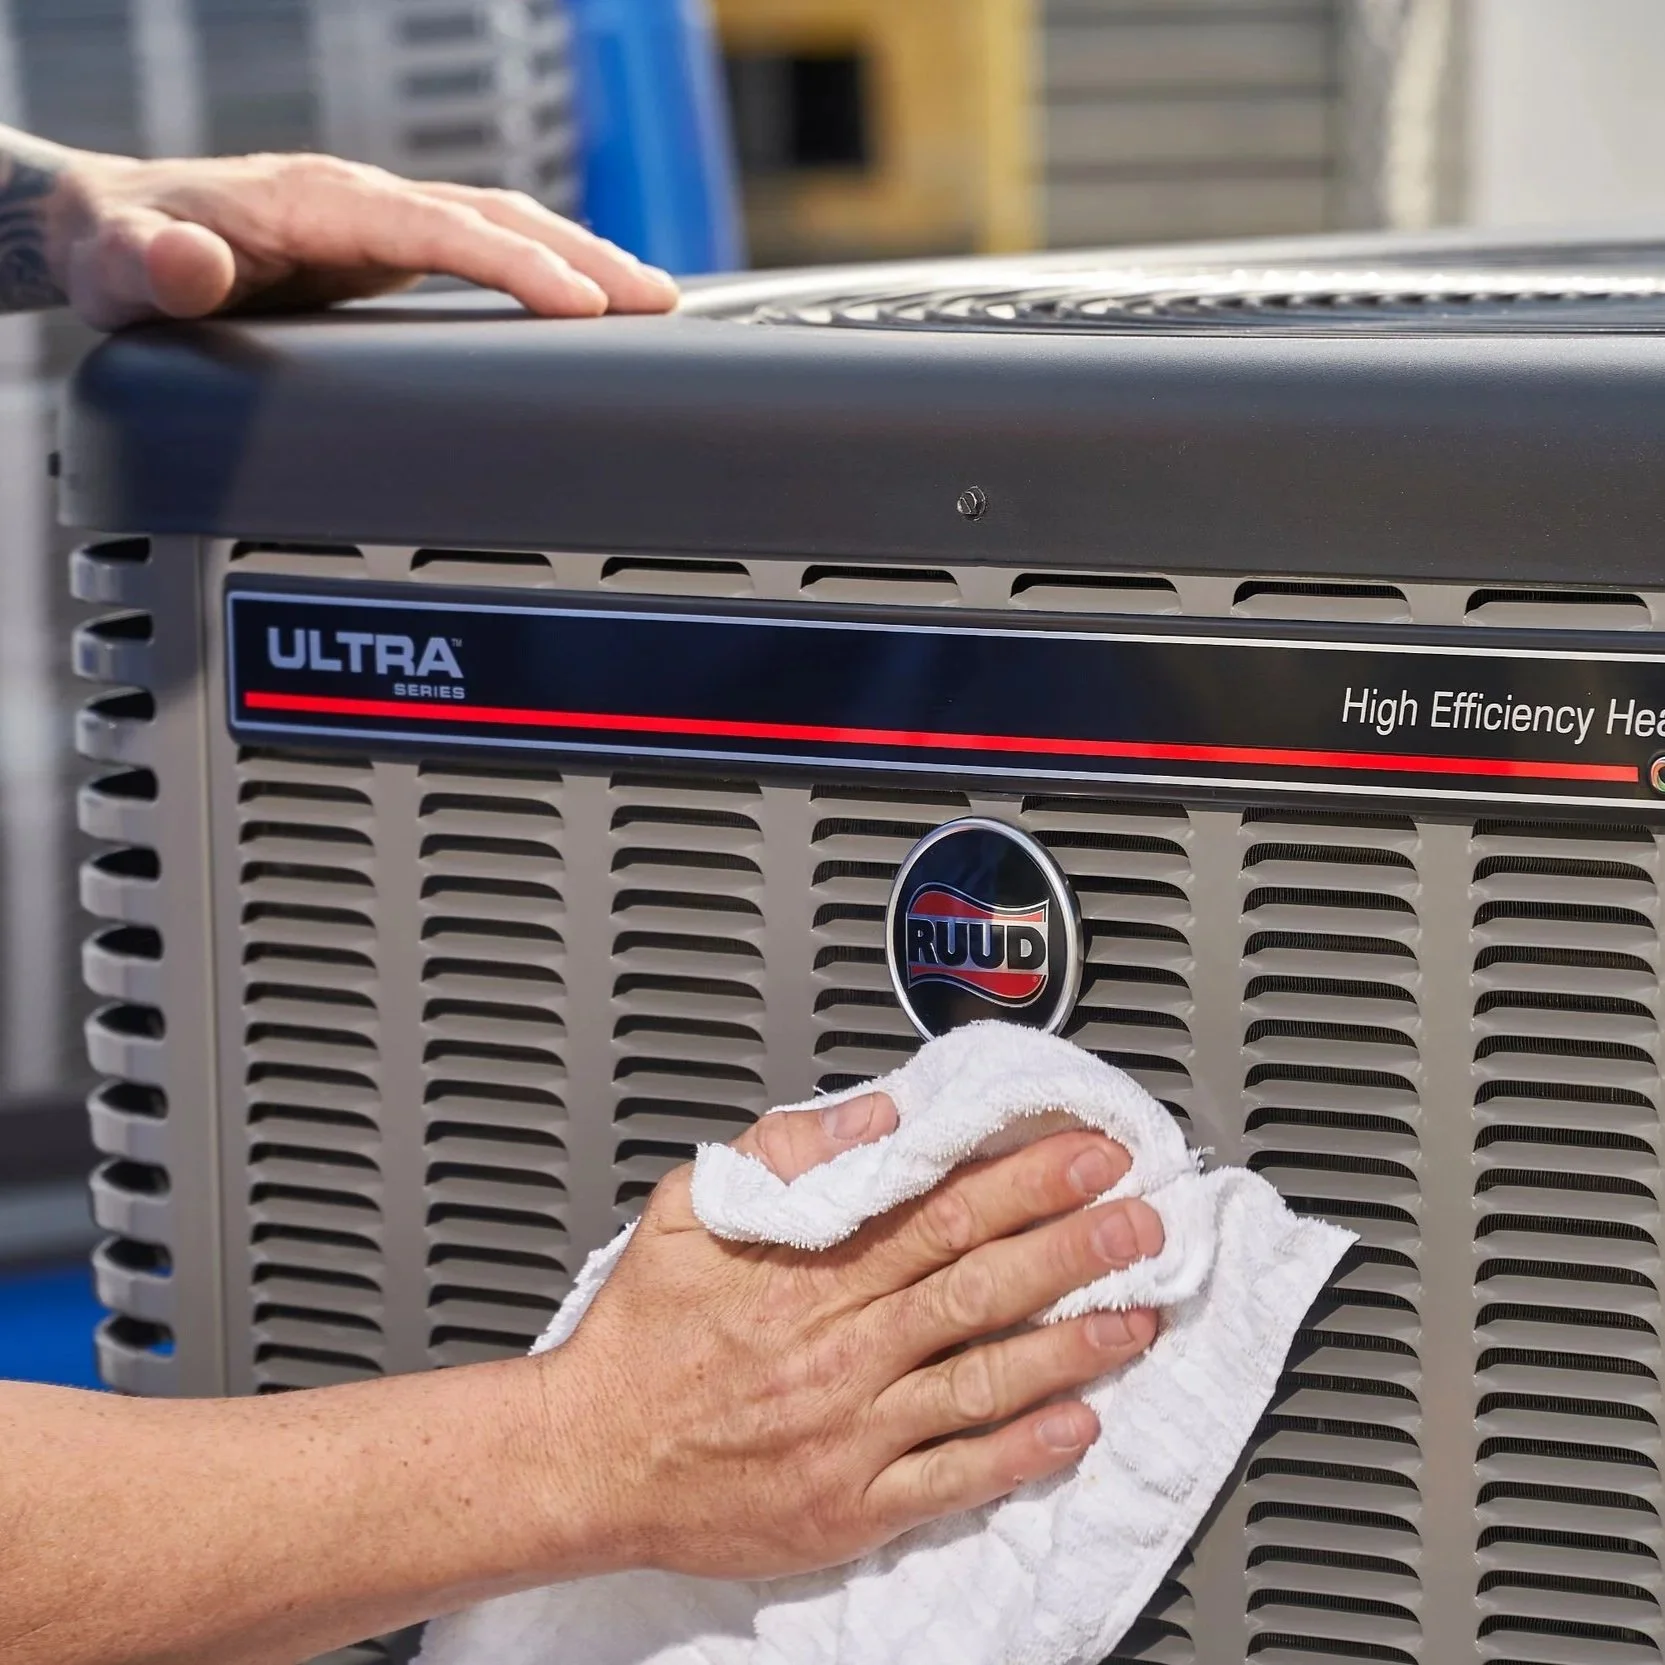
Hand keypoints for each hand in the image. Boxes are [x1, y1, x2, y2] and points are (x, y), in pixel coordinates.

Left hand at [44, 148, 678, 329]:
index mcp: (320, 203)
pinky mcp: (393, 245)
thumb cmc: (125, 249)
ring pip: (505, 225)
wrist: (118, 228)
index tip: (583, 304)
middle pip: (498, 216)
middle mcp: (365, 200)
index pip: (441, 226)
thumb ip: (157, 266)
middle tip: (661, 302)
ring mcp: (384, 219)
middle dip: (585, 256)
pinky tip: (588, 299)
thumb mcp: (122, 266)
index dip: (516, 265)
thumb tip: (192, 262)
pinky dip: (548, 266)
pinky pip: (489, 244)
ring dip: (583, 258)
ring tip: (656, 301)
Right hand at [538, 1093, 1163, 1579]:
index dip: (1025, 1180)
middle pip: (980, 1284)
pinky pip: (956, 1477)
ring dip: (1072, 1342)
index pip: (941, 1211)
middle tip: (1143, 1220)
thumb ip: (783, 1152)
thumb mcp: (688, 1210)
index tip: (1085, 1154)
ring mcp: (854, 1431)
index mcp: (811, 1273)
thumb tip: (871, 1117)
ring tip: (1138, 1313)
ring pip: (985, 1376)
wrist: (589, 1458)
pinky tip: (1077, 1425)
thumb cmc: (642, 1335)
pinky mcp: (853, 1504)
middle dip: (1074, 1246)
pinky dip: (1022, 1451)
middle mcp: (843, 1348)